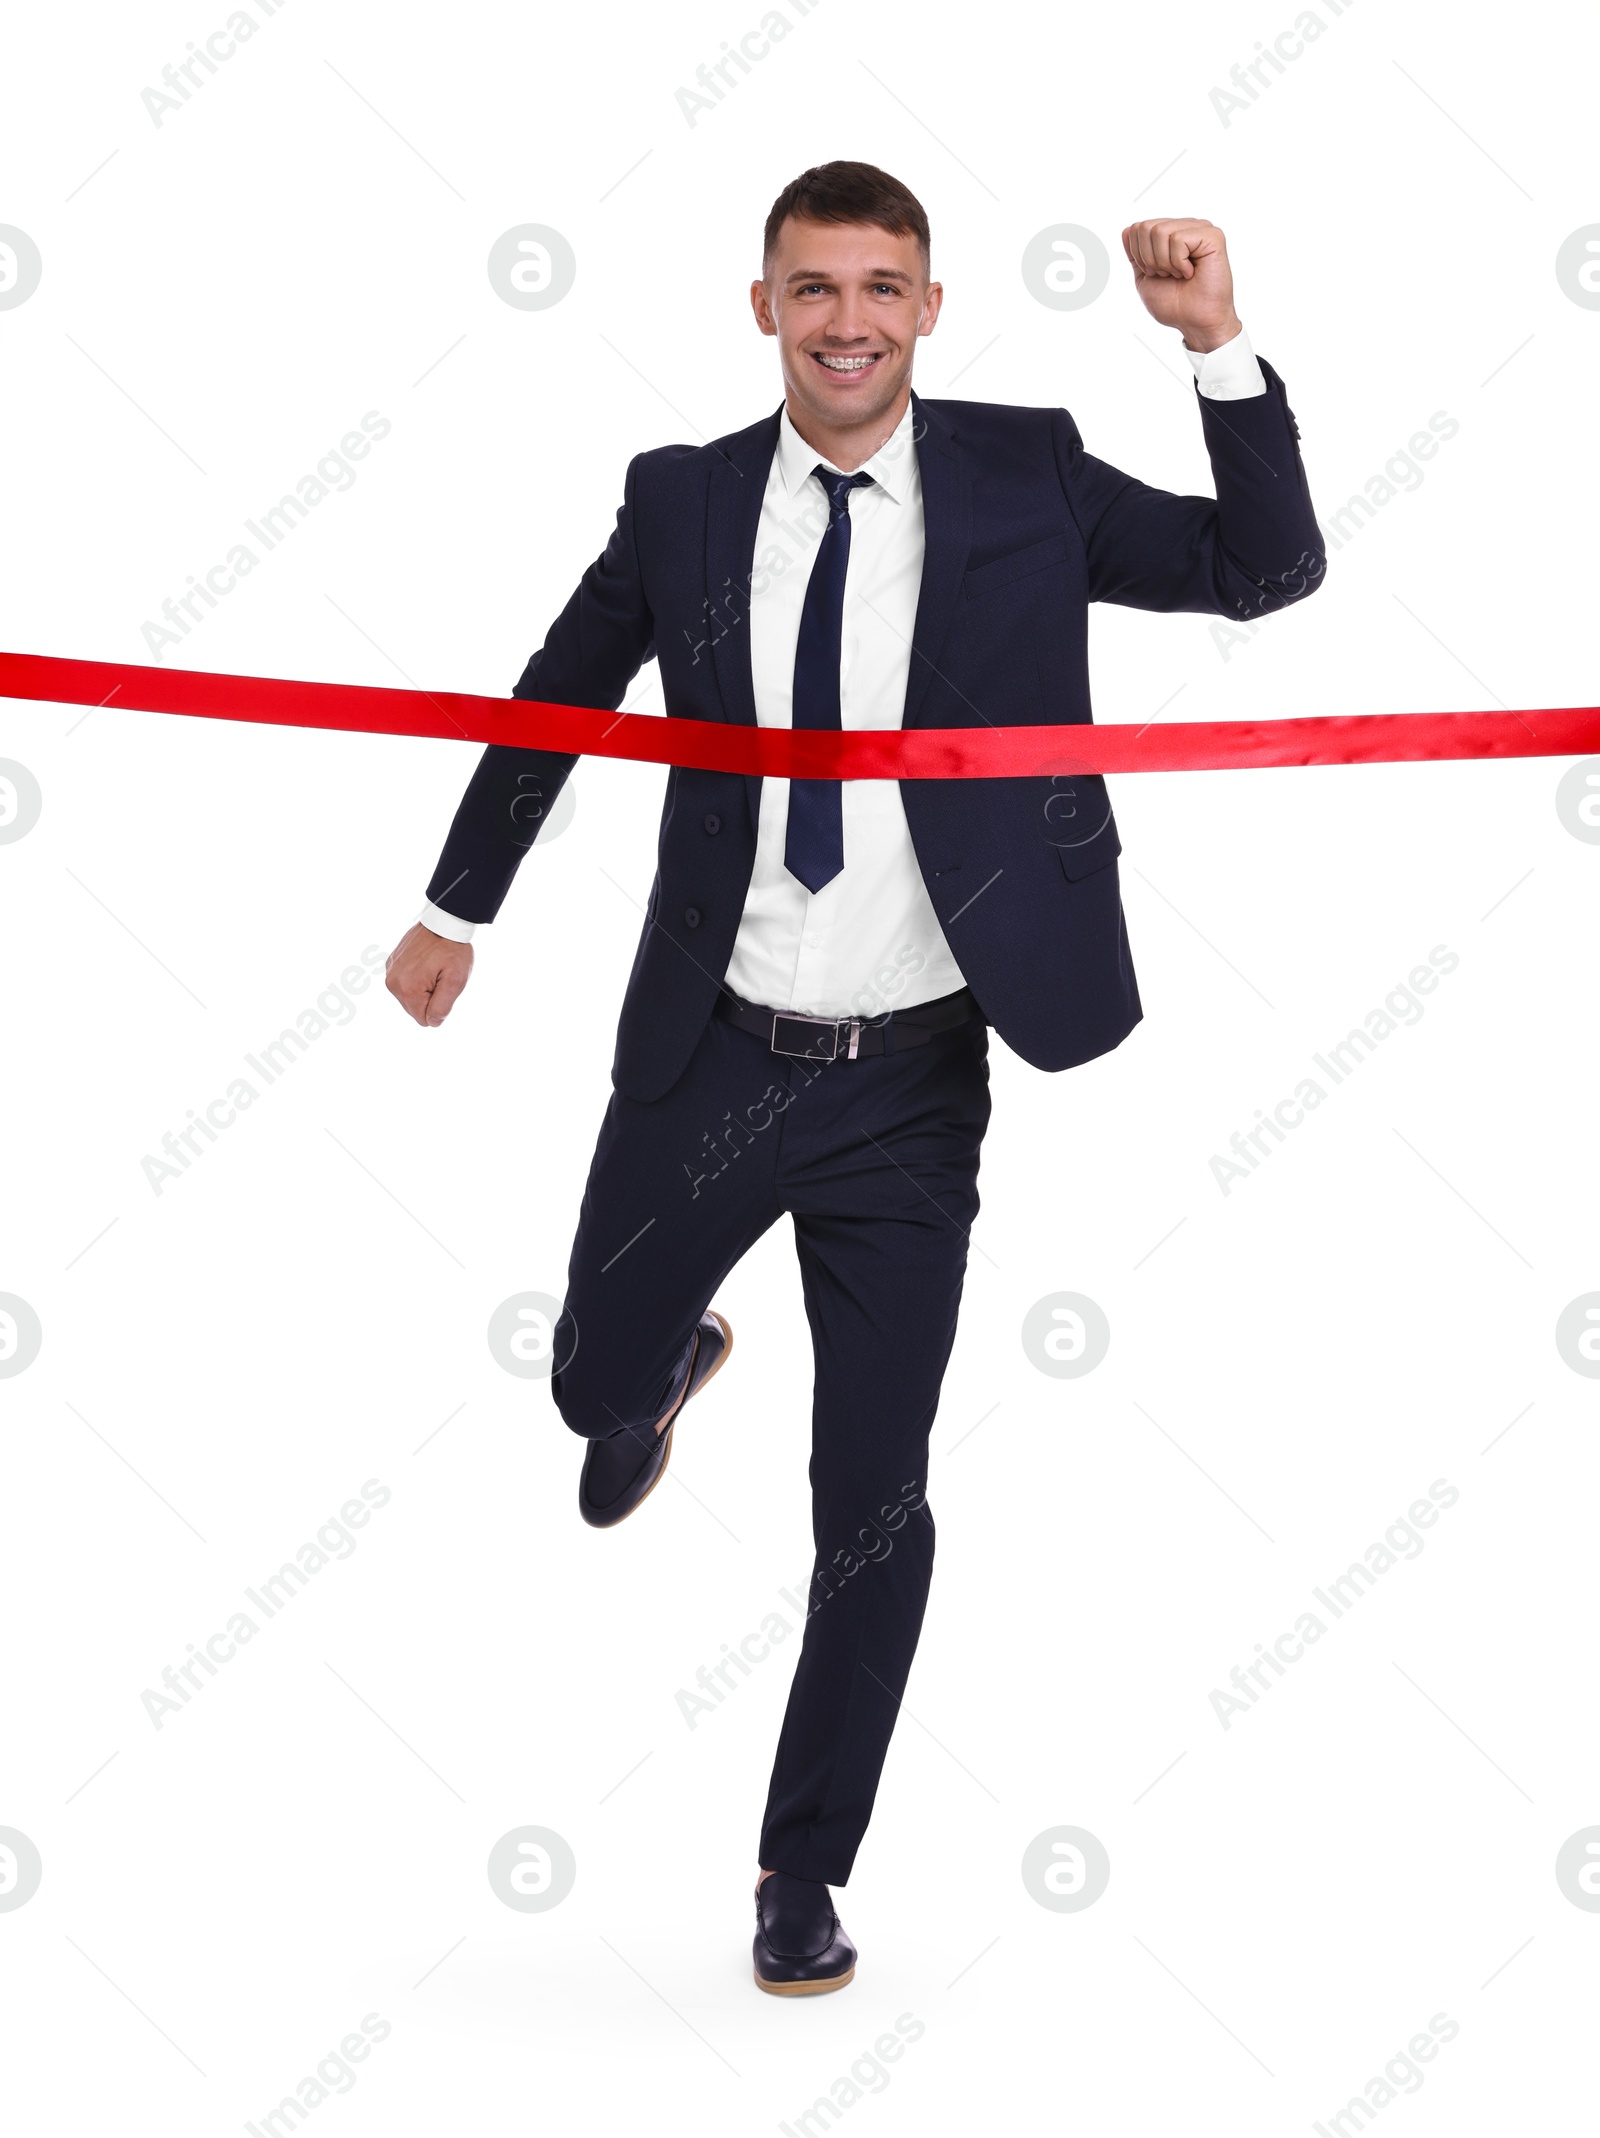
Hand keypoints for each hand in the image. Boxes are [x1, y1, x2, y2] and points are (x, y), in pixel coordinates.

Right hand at [385, 923, 473, 1026]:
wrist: (443, 922)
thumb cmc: (452, 950)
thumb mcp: (456, 981)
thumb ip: (443, 1006)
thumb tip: (432, 1022)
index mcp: (407, 990)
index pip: (424, 1019)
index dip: (438, 1007)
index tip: (443, 986)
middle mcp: (393, 983)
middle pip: (414, 1009)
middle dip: (430, 998)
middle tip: (439, 976)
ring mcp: (390, 972)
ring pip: (409, 997)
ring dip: (423, 988)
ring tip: (432, 968)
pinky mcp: (391, 963)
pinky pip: (405, 983)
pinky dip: (415, 978)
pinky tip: (424, 963)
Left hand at [1120, 219, 1241, 352]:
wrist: (1195, 322)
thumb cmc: (1175, 305)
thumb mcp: (1144, 278)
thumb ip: (1135, 254)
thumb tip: (1127, 230)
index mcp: (1171, 234)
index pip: (1137, 228)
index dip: (1139, 255)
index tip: (1156, 274)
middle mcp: (1186, 227)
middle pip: (1146, 227)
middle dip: (1149, 259)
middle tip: (1168, 275)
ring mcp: (1200, 229)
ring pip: (1160, 231)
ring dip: (1165, 263)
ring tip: (1180, 274)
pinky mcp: (1212, 236)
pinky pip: (1178, 239)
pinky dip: (1179, 263)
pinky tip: (1191, 273)